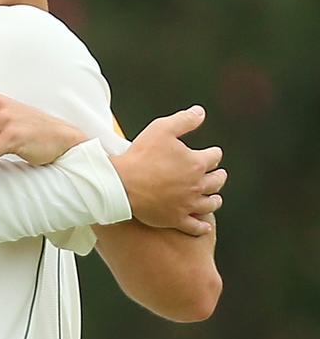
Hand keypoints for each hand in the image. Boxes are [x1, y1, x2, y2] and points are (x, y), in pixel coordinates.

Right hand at [110, 105, 224, 235]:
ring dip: (214, 199)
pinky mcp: (175, 219)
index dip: (213, 153)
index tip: (211, 153)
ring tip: (214, 197)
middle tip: (217, 174)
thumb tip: (201, 112)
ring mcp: (187, 204)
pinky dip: (202, 226)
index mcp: (197, 163)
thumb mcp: (161, 129)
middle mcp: (197, 185)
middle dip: (218, 176)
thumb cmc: (140, 156)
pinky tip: (205, 225)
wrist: (120, 184)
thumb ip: (184, 120)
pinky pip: (195, 226)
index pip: (215, 157)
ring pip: (210, 204)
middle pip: (217, 181)